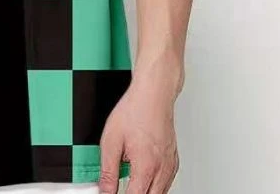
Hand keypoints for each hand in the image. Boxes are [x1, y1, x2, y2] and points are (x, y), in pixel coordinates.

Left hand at [98, 71, 179, 193]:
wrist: (153, 95)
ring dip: (144, 191)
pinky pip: (166, 182)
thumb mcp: (111, 141)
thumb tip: (104, 190)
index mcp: (146, 167)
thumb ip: (108, 170)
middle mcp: (162, 169)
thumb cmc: (135, 110)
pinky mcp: (174, 161)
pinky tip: (143, 176)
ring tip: (130, 180)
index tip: (111, 193)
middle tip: (120, 187)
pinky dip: (154, 184)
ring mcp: (170, 166)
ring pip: (160, 193)